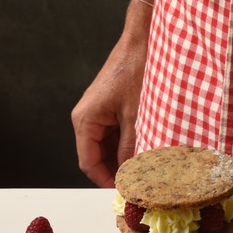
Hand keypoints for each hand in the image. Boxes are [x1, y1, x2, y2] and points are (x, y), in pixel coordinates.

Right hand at [71, 28, 146, 187]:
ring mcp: (100, 110)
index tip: (124, 191)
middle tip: (139, 182)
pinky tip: (147, 147)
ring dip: (124, 156)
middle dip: (117, 169)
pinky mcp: (112, 105)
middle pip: (97, 155)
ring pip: (108, 145)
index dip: (106, 180)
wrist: (143, 40)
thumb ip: (132, 147)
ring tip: (146, 167)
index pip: (88, 162)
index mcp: (85, 119)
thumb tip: (131, 173)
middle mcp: (87, 116)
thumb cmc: (138, 70)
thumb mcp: (137, 115)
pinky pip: (116, 131)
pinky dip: (129, 142)